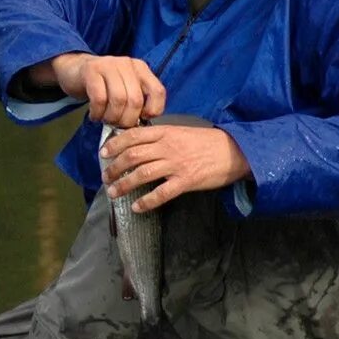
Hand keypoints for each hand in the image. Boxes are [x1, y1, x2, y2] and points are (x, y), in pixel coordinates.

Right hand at [40, 52, 166, 126]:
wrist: (74, 69)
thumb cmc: (103, 85)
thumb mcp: (125, 87)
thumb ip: (136, 101)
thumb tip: (143, 125)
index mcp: (140, 68)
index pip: (158, 91)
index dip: (153, 110)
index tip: (141, 119)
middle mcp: (127, 64)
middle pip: (135, 99)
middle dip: (127, 119)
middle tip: (118, 125)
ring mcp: (108, 65)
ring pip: (118, 99)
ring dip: (112, 117)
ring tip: (106, 120)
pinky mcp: (91, 71)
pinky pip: (99, 99)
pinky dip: (98, 113)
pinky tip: (94, 116)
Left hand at [100, 124, 250, 211]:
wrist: (234, 151)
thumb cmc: (207, 142)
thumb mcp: (181, 131)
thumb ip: (161, 137)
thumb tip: (138, 143)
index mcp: (166, 133)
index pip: (133, 136)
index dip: (115, 145)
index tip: (104, 153)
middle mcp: (168, 147)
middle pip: (133, 156)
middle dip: (115, 168)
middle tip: (105, 176)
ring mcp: (176, 165)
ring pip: (143, 174)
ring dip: (124, 184)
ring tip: (113, 192)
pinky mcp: (186, 181)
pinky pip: (162, 193)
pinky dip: (146, 201)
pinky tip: (137, 207)